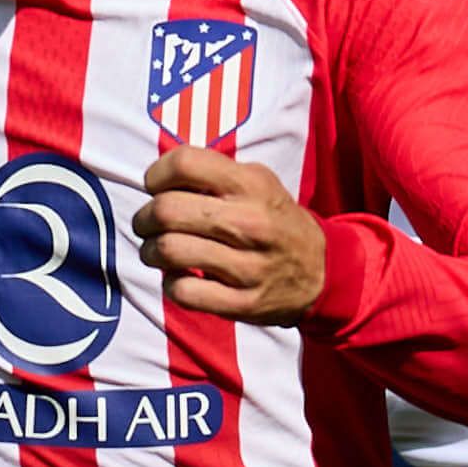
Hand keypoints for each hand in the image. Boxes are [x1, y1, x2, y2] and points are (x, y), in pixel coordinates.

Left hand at [133, 150, 327, 323]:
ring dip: (150, 251)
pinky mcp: (242, 303)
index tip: (155, 186)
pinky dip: (170, 284)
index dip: (157, 174)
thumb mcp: (258, 182)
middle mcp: (251, 223)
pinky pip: (183, 291)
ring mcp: (248, 266)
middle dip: (144, 217)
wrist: (323, 271)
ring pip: (169, 251)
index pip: (185, 163)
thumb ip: (214, 173)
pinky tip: (178, 278)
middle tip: (147, 223)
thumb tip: (161, 178)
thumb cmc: (275, 220)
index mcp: (252, 185)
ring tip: (156, 251)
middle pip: (167, 210)